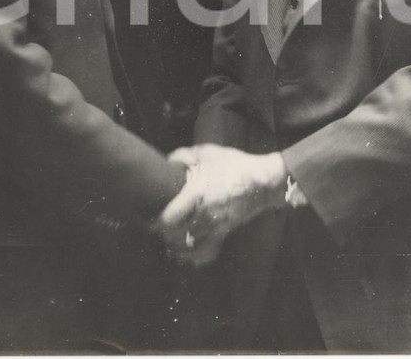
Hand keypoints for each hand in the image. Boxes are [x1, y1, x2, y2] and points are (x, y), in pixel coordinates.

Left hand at [153, 145, 286, 266]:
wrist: (263, 182)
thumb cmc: (235, 165)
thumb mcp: (208, 152)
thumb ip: (183, 155)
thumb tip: (168, 162)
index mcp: (197, 194)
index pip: (168, 219)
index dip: (154, 222)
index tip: (147, 218)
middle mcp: (204, 215)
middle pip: (174, 236)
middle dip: (162, 233)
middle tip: (155, 226)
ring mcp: (215, 227)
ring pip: (188, 248)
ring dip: (175, 246)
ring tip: (167, 240)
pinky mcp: (224, 234)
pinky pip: (207, 253)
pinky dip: (195, 257)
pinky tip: (187, 254)